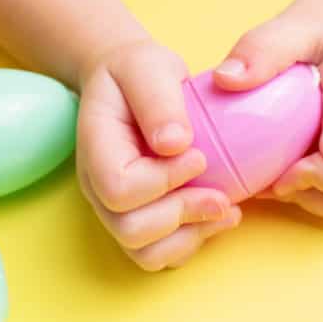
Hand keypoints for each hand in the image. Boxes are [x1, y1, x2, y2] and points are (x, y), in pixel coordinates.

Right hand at [76, 39, 241, 270]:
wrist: (130, 81)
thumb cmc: (137, 71)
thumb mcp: (146, 66)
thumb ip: (159, 101)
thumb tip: (176, 144)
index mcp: (96, 150)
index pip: (119, 189)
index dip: (164, 181)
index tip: (199, 157)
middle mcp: (99, 188)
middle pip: (131, 230)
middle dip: (183, 215)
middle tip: (222, 195)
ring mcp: (117, 209)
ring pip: (146, 253)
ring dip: (191, 237)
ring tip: (226, 211)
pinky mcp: (142, 218)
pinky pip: (162, 254)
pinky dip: (194, 242)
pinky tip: (220, 215)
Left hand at [213, 0, 322, 220]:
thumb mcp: (300, 19)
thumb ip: (263, 48)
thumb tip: (224, 81)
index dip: (308, 181)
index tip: (275, 158)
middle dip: (304, 196)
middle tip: (269, 164)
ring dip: (306, 190)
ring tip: (273, 154)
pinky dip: (310, 175)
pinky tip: (282, 144)